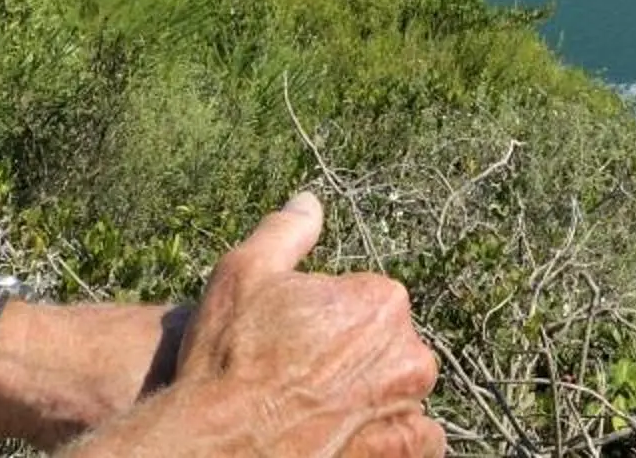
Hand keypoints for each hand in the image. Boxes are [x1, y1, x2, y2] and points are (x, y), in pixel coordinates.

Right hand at [69, 192, 441, 455]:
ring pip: (404, 391)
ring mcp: (405, 410)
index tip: (296, 333)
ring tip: (327, 404)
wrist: (217, 441)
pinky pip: (418, 440)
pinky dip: (396, 435)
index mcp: (381, 302)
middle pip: (389, 346)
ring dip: (379, 394)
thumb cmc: (230, 357)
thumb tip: (310, 202)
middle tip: (307, 371)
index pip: (367, 301)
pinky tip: (361, 432)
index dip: (328, 317)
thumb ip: (287, 231)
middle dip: (357, 354)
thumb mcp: (245, 272)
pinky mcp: (396, 451)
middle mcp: (407, 354)